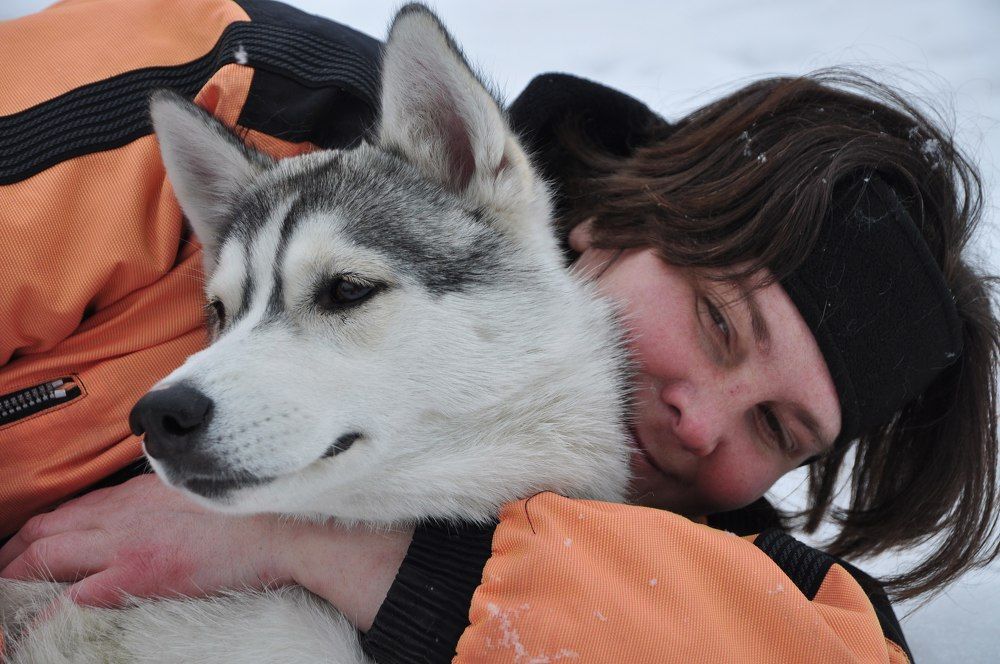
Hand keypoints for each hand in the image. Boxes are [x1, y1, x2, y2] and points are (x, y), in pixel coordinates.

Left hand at [0, 474, 411, 630]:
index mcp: (139, 494)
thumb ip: (166, 501)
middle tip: (1, 578)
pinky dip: (44, 614)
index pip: (70, 511)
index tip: (23, 550)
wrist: (279, 527)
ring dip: (14, 580)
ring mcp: (127, 543)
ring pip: (46, 558)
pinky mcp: (139, 573)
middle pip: (45, 530)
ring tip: (3, 603)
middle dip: (12, 556)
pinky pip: (73, 598)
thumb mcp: (199, 494)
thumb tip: (152, 513)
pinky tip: (34, 629)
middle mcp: (123, 513)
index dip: (36, 533)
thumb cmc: (250, 513)